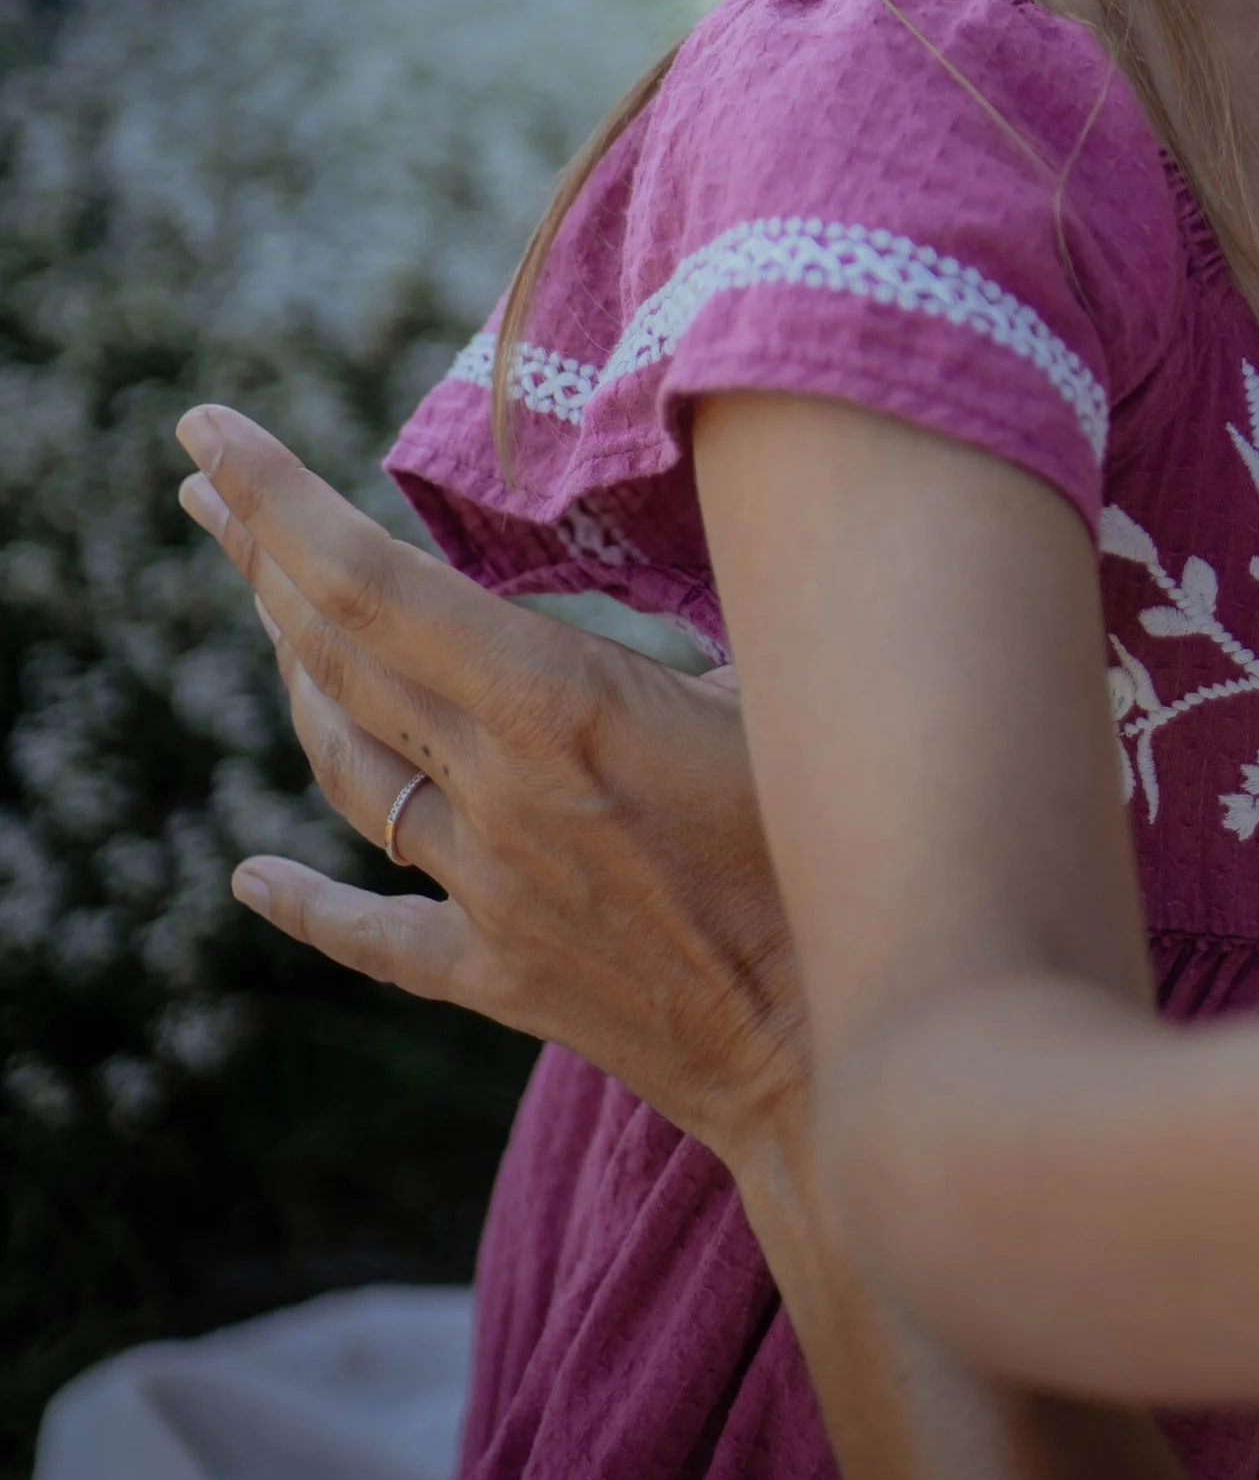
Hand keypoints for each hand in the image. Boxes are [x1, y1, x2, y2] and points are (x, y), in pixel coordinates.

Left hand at [174, 404, 804, 1172]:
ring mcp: (486, 892)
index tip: (207, 430)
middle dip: (257, 552)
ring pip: (349, 768)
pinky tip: (250, 876)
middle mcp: (497, 791)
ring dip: (292, 678)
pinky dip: (306, 899)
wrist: (840, 1050)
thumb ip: (722, 600)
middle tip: (198, 477)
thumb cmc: (840, 849)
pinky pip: (377, 934)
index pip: (372, 580)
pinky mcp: (504, 977)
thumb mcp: (785, 689)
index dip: (276, 500)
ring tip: (263, 605)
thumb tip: (732, 494)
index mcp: (557, 703)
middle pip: (336, 655)